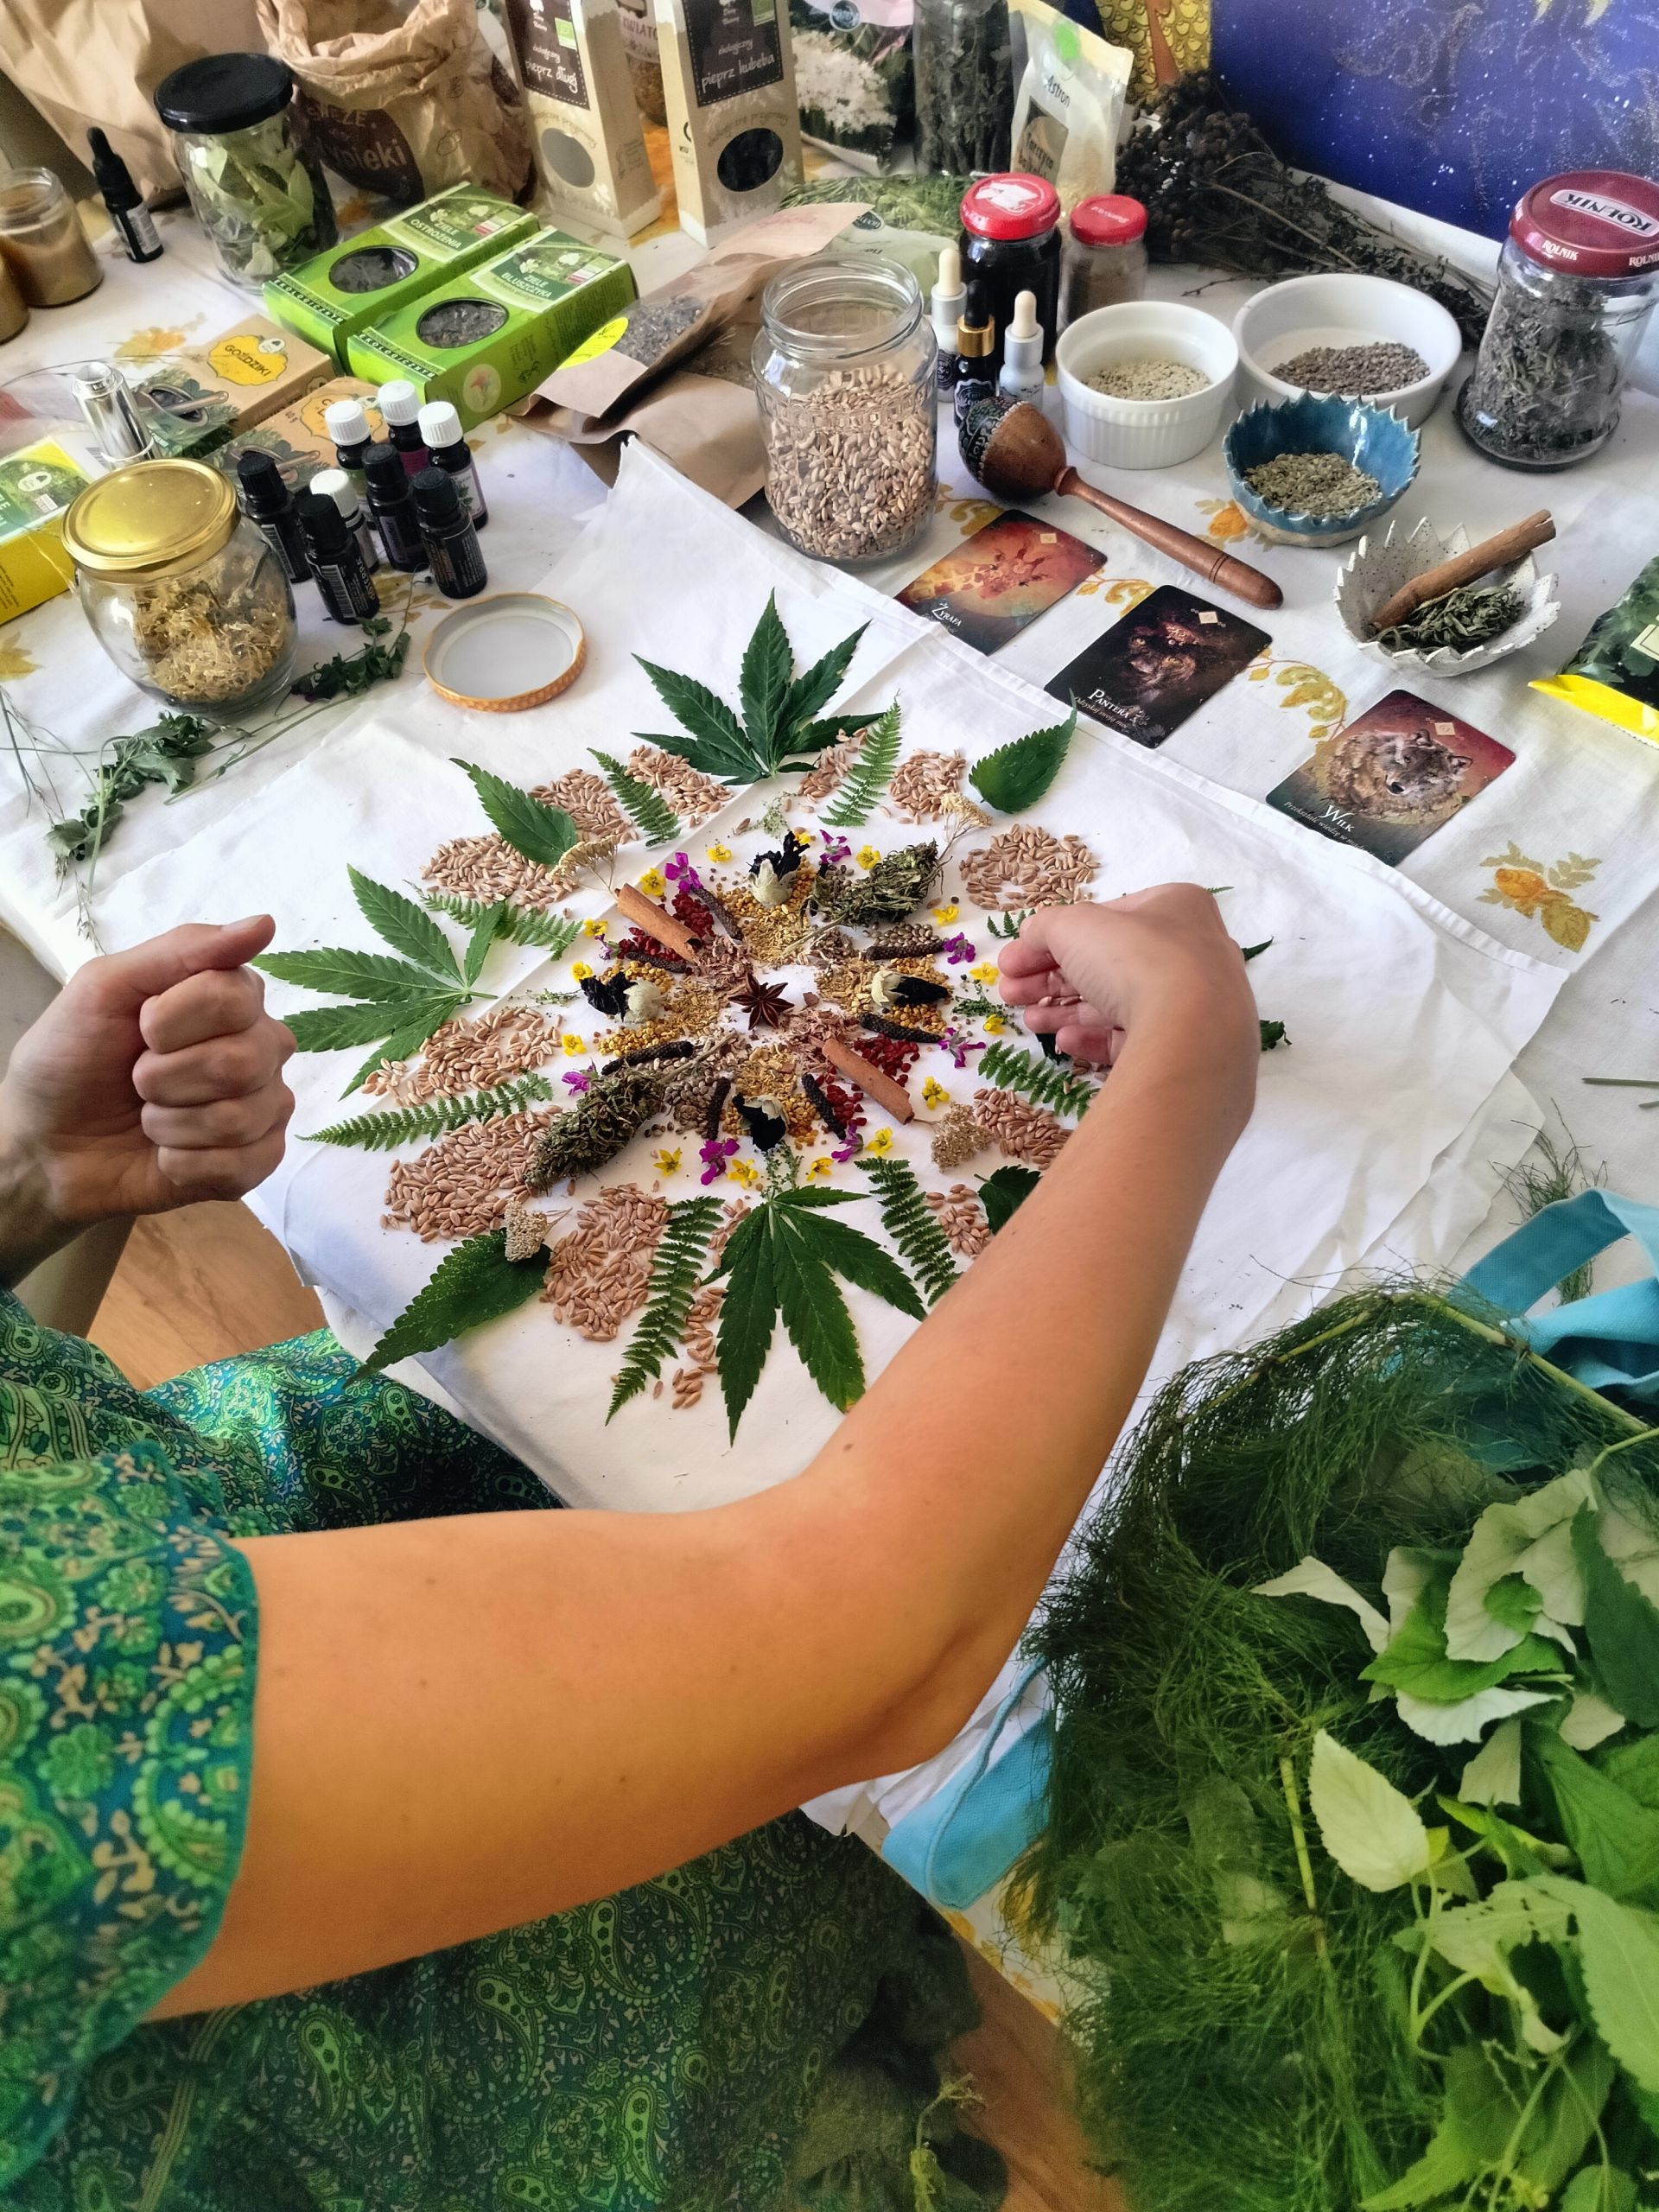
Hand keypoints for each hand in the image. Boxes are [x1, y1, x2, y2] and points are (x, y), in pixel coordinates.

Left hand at [0, 918, 294, 1274]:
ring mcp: (262, 1109)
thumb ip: (182, 951)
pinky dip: (186, 1164)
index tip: (139, 1028)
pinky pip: (244, 1165)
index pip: (238, 998)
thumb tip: (264, 923)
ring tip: (146, 1119)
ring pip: (242, 1117)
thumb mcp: (105, 988)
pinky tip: (165, 1155)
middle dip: (167, 1077)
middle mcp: (259, 1049)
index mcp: (230, 999)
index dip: (174, 1020)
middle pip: (245, 1060)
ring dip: (170, 1123)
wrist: (44, 1144)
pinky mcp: (253, 1164)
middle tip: (136, 1080)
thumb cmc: (71, 1059)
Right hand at [998, 886, 1258, 1094]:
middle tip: (1009, 992)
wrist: (1191, 1033)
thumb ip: (1044, 927)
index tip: (1014, 960)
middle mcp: (1191, 951)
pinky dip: (1096, 1038)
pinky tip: (1063, 1042)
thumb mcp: (1074, 926)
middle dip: (1051, 978)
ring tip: (1028, 1020)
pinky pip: (1135, 1038)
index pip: (1105, 919)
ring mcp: (1193, 1003)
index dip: (1053, 938)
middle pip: (1107, 963)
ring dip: (1065, 1009)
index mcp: (1176, 907)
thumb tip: (1028, 937)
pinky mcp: (1187, 1047)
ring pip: (1117, 1003)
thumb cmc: (1135, 959)